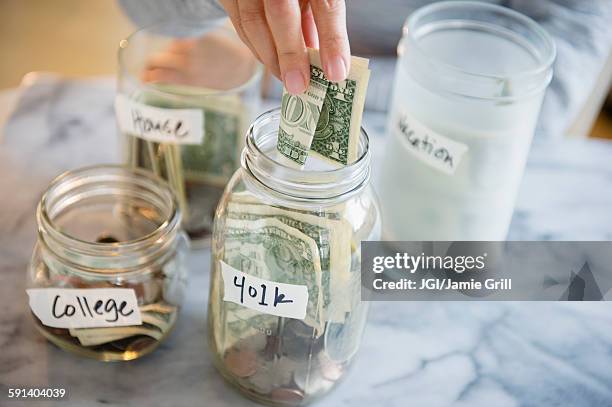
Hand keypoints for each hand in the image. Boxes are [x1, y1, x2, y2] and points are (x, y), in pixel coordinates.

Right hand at [219, 0, 349, 93]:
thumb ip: (320, 19)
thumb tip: (326, 62)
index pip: (326, 4)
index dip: (332, 40)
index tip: (337, 73)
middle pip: (281, 11)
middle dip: (291, 54)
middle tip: (299, 86)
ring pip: (253, 21)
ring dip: (270, 57)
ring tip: (286, 80)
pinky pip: (240, 23)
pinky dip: (256, 47)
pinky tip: (270, 62)